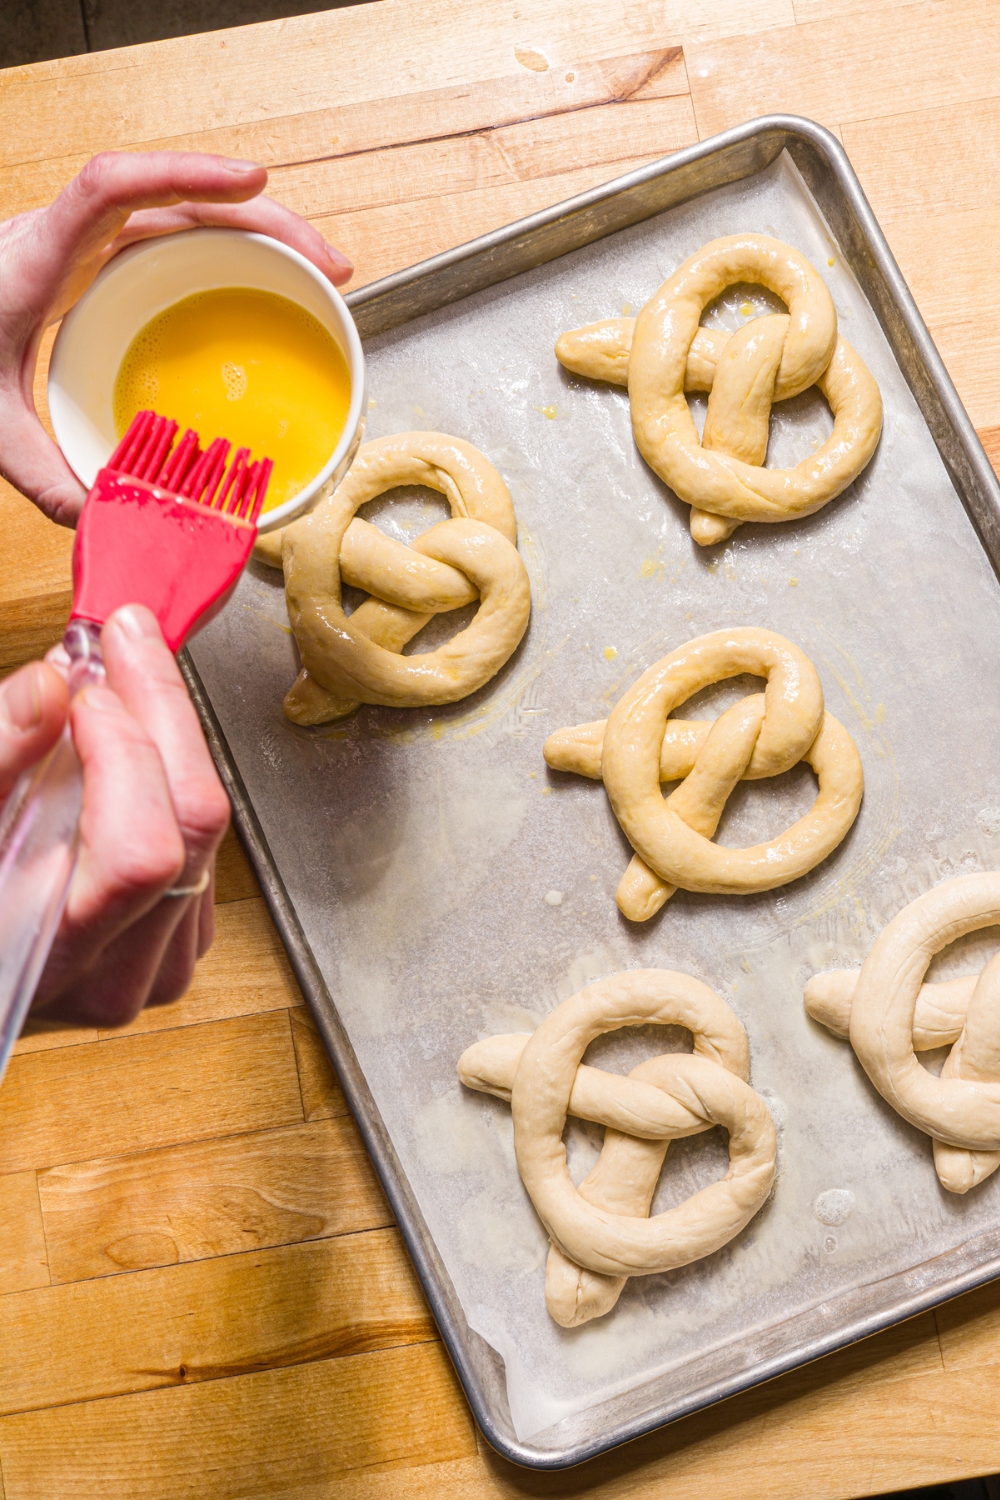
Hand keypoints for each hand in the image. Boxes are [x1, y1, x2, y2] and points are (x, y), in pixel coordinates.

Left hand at [0, 150, 352, 526]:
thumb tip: (107, 519)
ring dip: (261, 236)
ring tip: (324, 273)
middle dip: (262, 221)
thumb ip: (43, 474)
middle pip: (177, 203)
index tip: (254, 180)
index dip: (185, 174)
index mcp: (40, 257)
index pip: (111, 186)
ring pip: (187, 220)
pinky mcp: (103, 268)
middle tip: (328, 263)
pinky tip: (272, 288)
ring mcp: (90, 250)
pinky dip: (231, 258)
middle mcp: (71, 239)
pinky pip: (176, 248)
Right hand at [0, 605, 230, 1028]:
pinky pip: (205, 841)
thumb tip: (50, 686)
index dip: (125, 752)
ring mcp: (161, 962)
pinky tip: (128, 745)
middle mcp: (121, 974)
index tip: (90, 679)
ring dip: (169, 737)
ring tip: (114, 686)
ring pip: (210, 828)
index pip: (138, 854)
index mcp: (54, 959)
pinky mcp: (184, 938)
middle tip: (126, 642)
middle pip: (192, 823)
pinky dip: (170, 777)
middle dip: (161, 711)